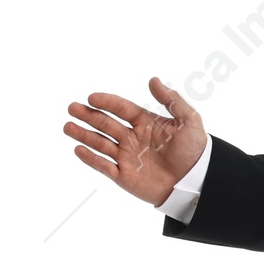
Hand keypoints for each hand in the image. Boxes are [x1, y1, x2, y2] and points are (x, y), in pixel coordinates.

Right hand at [62, 78, 206, 205]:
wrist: (196, 182)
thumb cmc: (195, 151)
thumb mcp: (189, 121)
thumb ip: (172, 100)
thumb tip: (153, 80)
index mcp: (144, 122)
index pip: (121, 108)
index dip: (107, 102)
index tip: (92, 98)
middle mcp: (132, 137)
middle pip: (105, 123)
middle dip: (88, 115)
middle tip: (72, 107)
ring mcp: (127, 157)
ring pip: (100, 143)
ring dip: (83, 134)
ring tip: (67, 126)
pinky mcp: (124, 176)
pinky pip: (104, 166)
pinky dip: (91, 158)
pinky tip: (79, 149)